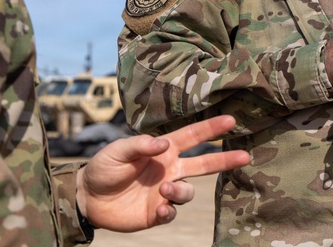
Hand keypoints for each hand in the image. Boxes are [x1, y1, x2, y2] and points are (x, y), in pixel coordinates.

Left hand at [76, 114, 249, 231]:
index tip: (231, 120)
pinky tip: (160, 208)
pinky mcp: (156, 213)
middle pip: (204, 164)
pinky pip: (172, 212)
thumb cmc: (103, 166)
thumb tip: (164, 144)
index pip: (192, 137)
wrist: (88, 197)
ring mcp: (164, 192)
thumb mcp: (117, 150)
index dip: (211, 129)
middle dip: (225, 159)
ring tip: (164, 190)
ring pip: (188, 192)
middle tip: (245, 156)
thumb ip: (140, 145)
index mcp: (163, 150)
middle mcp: (169, 169)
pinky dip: (170, 210)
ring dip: (181, 191)